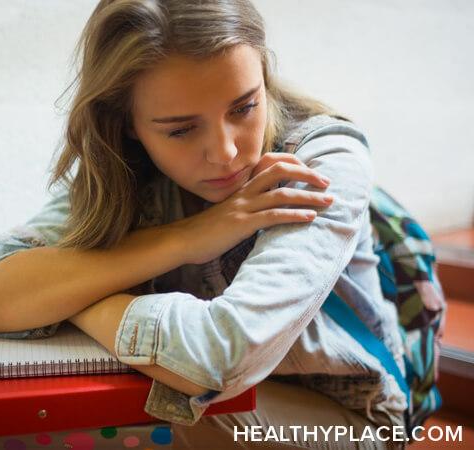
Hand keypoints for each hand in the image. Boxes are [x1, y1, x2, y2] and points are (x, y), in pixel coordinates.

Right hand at [172, 152, 332, 264]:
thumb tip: (265, 216)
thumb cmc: (205, 233)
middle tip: (327, 183)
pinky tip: (310, 218)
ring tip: (328, 202)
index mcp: (241, 190)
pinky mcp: (242, 224)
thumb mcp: (228, 216)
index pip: (270, 167)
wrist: (183, 241)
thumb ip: (246, 210)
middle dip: (307, 175)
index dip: (294, 166)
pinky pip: (273, 216)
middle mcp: (244, 194)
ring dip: (308, 197)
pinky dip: (294, 215)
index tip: (311, 174)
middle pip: (280, 173)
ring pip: (281, 194)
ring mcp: (243, 208)